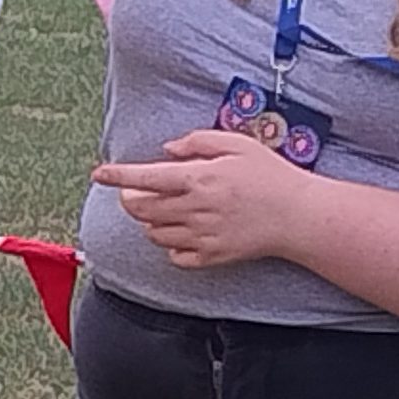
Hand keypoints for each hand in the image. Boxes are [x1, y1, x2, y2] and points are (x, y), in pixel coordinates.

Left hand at [92, 129, 309, 267]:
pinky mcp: (212, 257)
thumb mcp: (237, 144)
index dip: (116, 175)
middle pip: (141, 209)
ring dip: (151, 221)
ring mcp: (202, 236)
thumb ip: (197, 142)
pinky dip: (171, 246)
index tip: (99, 173)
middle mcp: (195, 209)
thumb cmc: (270, 175)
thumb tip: (167, 150)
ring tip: (171, 209)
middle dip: (131, 199)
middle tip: (141, 190)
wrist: (298, 216)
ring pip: (154, 233)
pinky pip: (175, 257)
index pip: (144, 177)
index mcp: (198, 178)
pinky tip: (185, 232)